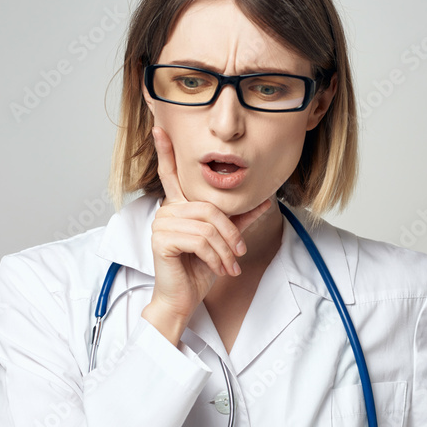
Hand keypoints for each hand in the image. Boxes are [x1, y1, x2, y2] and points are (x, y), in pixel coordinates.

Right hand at [141, 125, 271, 339]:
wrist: (184, 299)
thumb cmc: (199, 270)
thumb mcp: (224, 243)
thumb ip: (240, 220)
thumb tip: (266, 201)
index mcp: (179, 207)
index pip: (170, 174)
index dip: (165, 151)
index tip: (159, 128)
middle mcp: (167, 210)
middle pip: (209, 208)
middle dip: (231, 233)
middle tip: (238, 254)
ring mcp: (162, 224)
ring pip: (208, 226)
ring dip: (225, 250)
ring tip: (229, 266)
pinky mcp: (161, 240)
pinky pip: (200, 240)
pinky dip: (215, 257)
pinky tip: (218, 269)